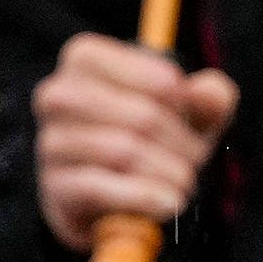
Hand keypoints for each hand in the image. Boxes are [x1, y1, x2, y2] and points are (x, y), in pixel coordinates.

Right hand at [33, 34, 238, 252]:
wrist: (115, 196)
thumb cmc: (155, 136)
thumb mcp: (189, 112)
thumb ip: (210, 96)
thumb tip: (208, 94)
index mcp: (87, 58)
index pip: (161, 79)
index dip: (187, 106)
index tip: (190, 119)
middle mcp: (58, 94)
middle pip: (144, 117)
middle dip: (183, 145)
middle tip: (197, 159)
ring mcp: (51, 140)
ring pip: (124, 153)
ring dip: (169, 174)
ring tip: (184, 182)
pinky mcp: (56, 184)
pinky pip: (101, 187)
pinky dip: (144, 197)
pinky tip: (168, 203)